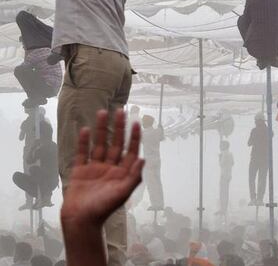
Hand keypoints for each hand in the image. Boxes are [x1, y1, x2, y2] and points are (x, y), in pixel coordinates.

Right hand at [61, 110, 143, 228]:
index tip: (136, 122)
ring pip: (99, 144)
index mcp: (122, 172)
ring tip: (102, 113)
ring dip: (101, 129)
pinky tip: (85, 129)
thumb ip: (133, 176)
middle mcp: (110, 167)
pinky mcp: (80, 171)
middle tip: (120, 111)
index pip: (130, 150)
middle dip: (118, 127)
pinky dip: (84, 142)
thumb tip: (143, 159)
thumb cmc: (104, 208)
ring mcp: (95, 168)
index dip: (134, 137)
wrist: (81, 220)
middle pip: (115, 143)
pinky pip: (82, 153)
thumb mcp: (123, 193)